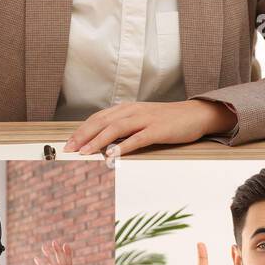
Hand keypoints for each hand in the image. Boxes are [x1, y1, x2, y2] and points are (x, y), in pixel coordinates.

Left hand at [62, 100, 235, 156]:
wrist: (195, 114)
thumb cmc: (167, 120)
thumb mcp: (141, 119)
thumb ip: (124, 127)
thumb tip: (103, 142)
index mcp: (127, 108)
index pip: (98, 118)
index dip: (82, 130)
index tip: (69, 143)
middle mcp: (133, 111)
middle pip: (102, 122)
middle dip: (83, 136)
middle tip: (69, 149)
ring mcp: (145, 119)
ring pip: (115, 129)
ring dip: (98, 141)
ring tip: (85, 153)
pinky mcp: (157, 130)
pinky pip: (137, 139)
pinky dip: (123, 147)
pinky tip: (112, 156)